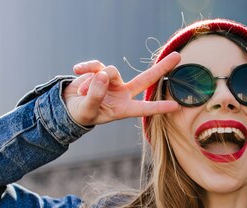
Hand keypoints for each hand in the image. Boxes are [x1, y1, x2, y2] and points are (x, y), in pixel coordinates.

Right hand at [62, 52, 181, 125]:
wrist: (68, 105)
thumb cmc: (82, 113)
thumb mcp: (87, 110)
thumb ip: (95, 95)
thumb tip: (104, 75)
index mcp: (123, 109)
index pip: (144, 108)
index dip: (159, 107)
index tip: (176, 106)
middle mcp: (123, 94)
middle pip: (146, 79)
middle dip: (161, 67)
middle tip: (178, 56)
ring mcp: (113, 81)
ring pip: (111, 72)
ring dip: (93, 82)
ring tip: (82, 93)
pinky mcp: (101, 71)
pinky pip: (97, 65)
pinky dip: (86, 68)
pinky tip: (77, 70)